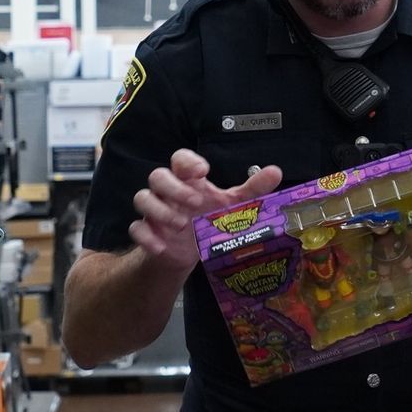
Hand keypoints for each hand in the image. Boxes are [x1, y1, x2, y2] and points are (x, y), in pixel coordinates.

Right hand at [128, 149, 281, 279]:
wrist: (191, 252)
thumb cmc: (210, 220)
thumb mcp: (233, 205)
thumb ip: (252, 189)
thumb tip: (275, 171)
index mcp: (189, 181)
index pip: (179, 159)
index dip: (187, 161)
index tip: (203, 171)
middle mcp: (169, 192)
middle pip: (157, 176)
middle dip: (173, 187)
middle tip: (195, 202)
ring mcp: (155, 212)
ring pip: (142, 198)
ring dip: (159, 210)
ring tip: (180, 225)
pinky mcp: (148, 232)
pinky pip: (136, 229)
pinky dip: (146, 237)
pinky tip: (162, 247)